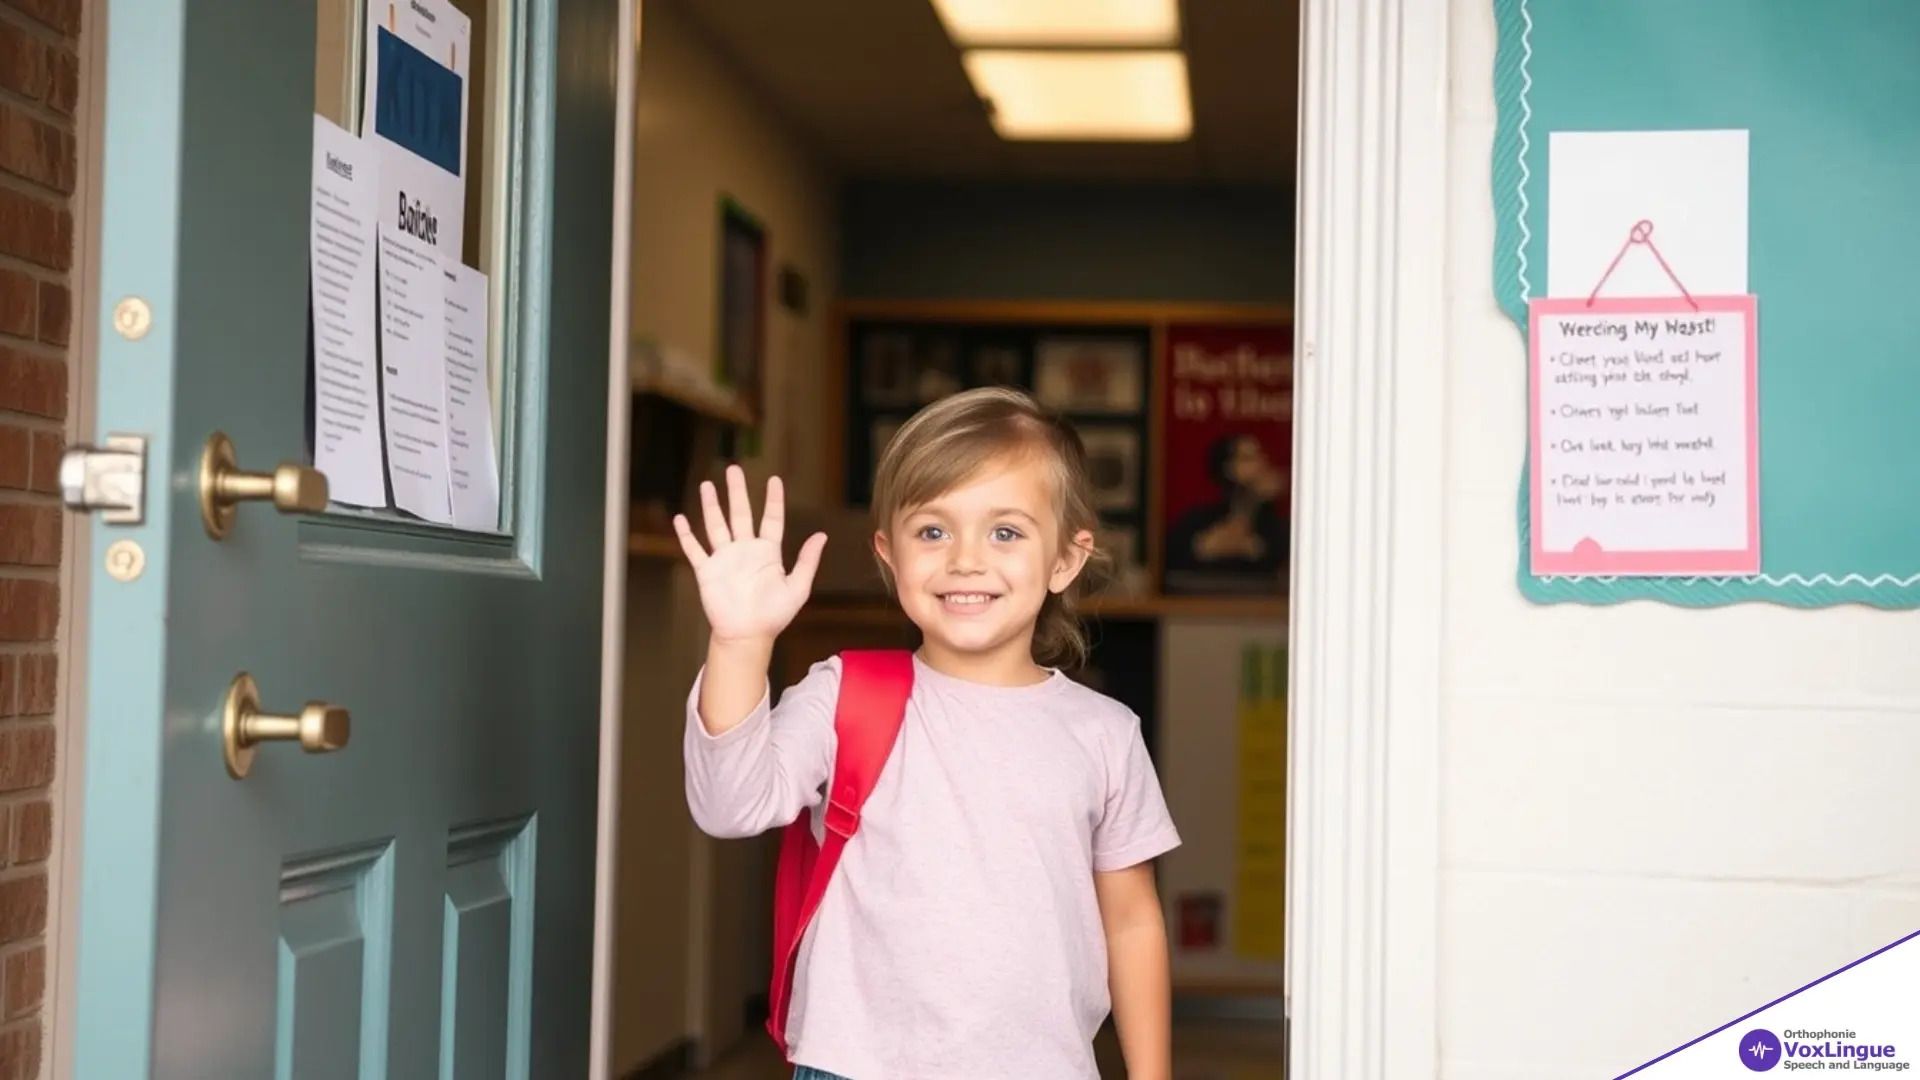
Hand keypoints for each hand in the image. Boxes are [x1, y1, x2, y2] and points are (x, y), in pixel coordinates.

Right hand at [674, 465, 827, 644]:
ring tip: (707, 485)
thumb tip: (821, 535)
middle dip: (737, 492)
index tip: (774, 480)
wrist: (748, 636)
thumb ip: (808, 561)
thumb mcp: (797, 587)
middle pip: (740, 514)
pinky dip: (687, 535)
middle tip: (733, 469)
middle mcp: (745, 551)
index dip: (773, 500)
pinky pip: (695, 550)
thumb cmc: (774, 615)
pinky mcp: (707, 571)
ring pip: (716, 526)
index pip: (771, 519)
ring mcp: (725, 559)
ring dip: (711, 506)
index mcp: (768, 553)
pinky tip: (681, 519)